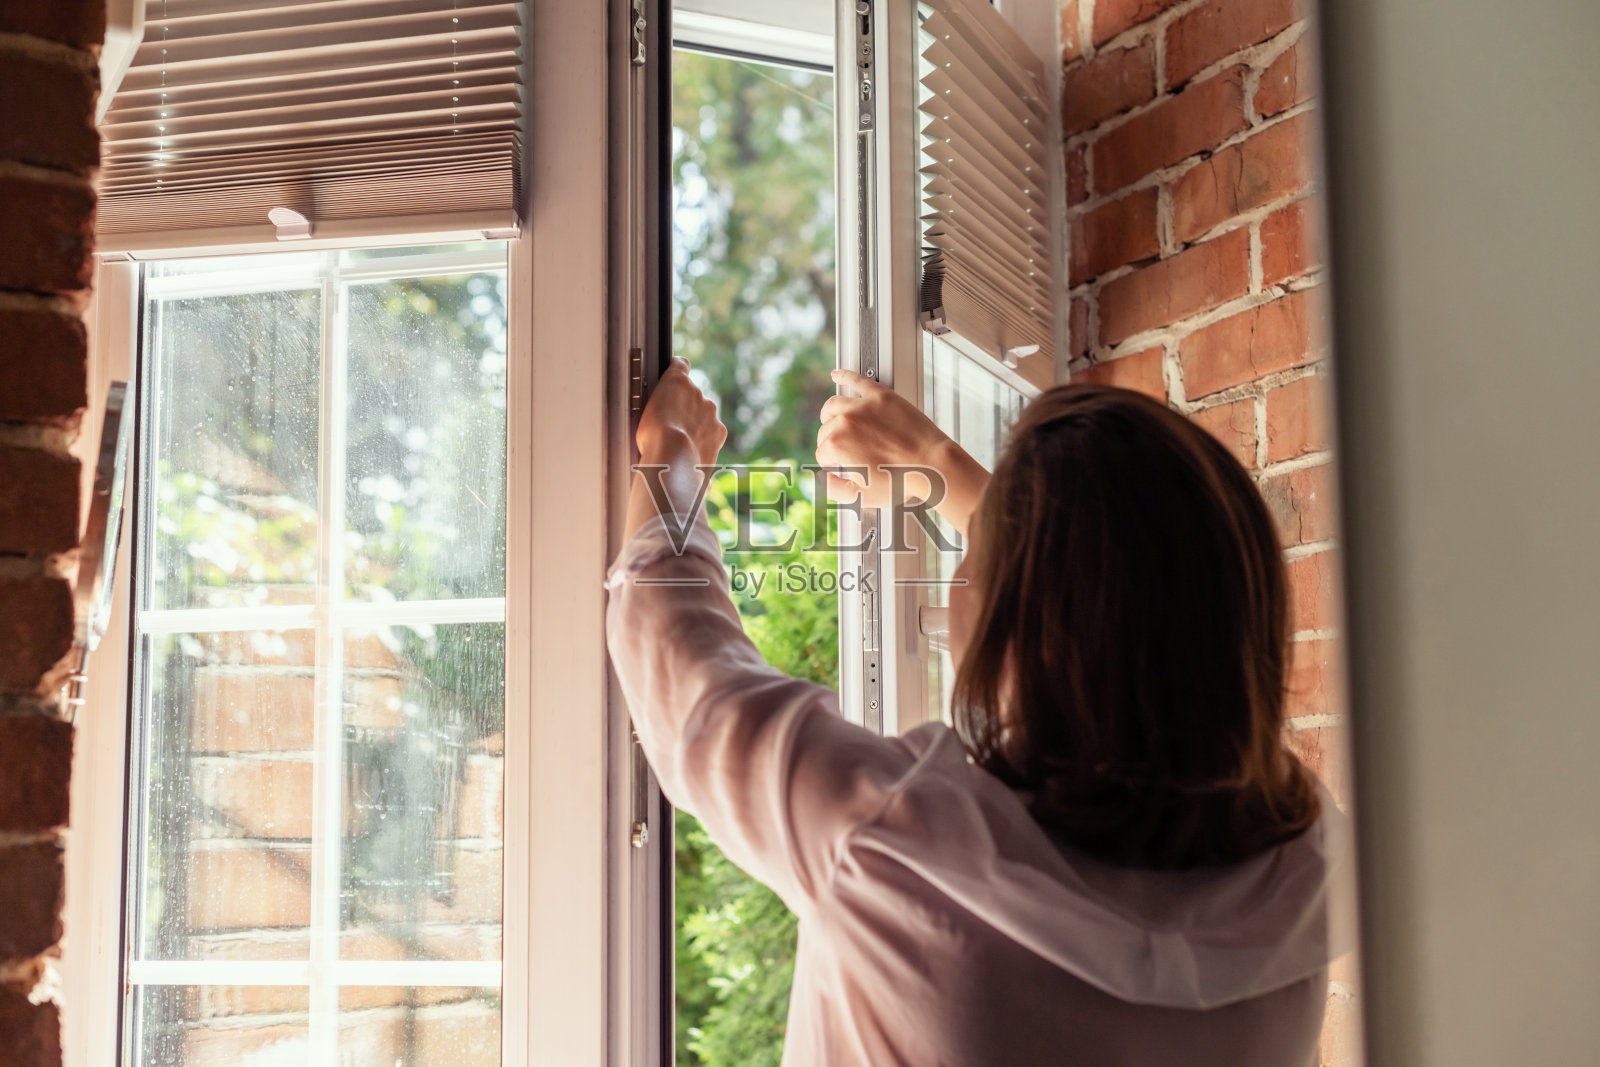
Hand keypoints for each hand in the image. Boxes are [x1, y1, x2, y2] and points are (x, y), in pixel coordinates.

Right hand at [638, 357, 726, 465]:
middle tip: (671, 424)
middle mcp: (697, 393)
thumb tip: (660, 414)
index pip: (681, 365)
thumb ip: (658, 406)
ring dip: (695, 424)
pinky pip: (712, 433)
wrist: (673, 458)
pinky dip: (704, 440)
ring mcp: (711, 412)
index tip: (676, 373)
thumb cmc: (652, 436)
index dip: (678, 369)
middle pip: (692, 396)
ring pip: (704, 415)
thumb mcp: (645, 414)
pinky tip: (691, 451)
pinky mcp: (719, 432)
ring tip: (679, 443)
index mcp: (677, 382)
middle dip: (684, 408)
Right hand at [816, 369, 955, 506]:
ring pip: (834, 405)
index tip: (841, 464)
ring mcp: (862, 405)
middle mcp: (846, 422)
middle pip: (826, 429)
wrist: (932, 465)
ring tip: (833, 420)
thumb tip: (824, 478)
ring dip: (830, 415)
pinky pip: (855, 379)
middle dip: (832, 441)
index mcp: (837, 445)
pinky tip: (835, 376)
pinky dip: (842, 376)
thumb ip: (834, 488)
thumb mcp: (862, 496)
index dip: (831, 461)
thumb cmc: (901, 481)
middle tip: (846, 449)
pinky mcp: (880, 395)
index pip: (822, 452)